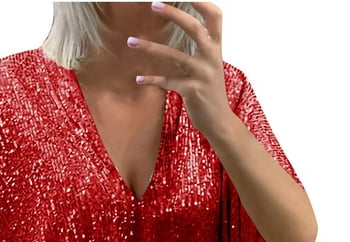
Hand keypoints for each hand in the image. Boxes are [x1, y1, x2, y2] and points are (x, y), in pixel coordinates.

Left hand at [127, 2, 232, 140]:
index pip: (215, 17)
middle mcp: (212, 58)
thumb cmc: (210, 92)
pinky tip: (139, 79)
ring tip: (131, 41)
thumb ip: (201, 49)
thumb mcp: (210, 67)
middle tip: (154, 4)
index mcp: (217, 49)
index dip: (202, 3)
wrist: (219, 122)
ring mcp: (203, 75)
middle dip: (174, 14)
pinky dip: (152, 80)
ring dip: (150, 47)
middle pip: (194, 29)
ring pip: (174, 55)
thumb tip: (189, 29)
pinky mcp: (192, 92)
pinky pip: (168, 82)